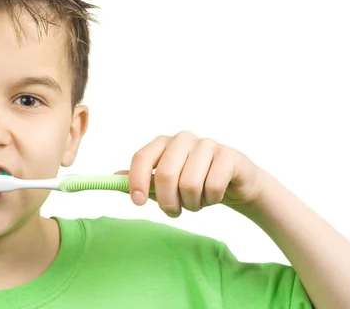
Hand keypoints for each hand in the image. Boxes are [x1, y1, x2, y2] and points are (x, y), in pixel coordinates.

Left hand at [116, 131, 265, 217]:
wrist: (235, 183)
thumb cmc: (195, 182)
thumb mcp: (166, 183)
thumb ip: (142, 179)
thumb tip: (114, 177)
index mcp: (164, 143)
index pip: (142, 158)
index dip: (136, 181)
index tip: (137, 202)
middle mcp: (183, 139)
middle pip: (164, 174)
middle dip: (168, 202)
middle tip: (175, 211)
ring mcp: (207, 145)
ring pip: (189, 184)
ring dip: (192, 203)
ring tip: (197, 202)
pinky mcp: (228, 155)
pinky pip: (212, 186)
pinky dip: (212, 199)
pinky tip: (215, 195)